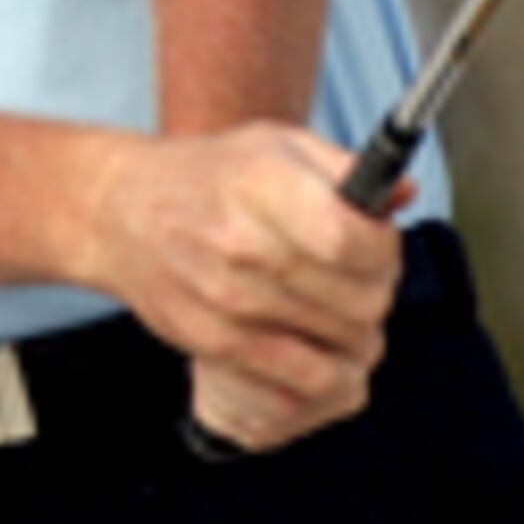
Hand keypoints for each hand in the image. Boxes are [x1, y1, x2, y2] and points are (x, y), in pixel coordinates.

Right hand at [83, 123, 403, 452]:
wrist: (120, 212)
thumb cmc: (210, 175)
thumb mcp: (275, 145)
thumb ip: (345, 168)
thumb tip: (403, 195)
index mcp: (262, 184)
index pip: (351, 239)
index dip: (384, 249)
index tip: (379, 243)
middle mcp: (242, 242)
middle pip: (359, 298)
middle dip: (379, 291)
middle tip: (364, 278)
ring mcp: (226, 299)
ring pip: (341, 343)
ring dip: (358, 332)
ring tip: (343, 310)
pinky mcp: (214, 343)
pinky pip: (302, 378)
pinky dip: (328, 369)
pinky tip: (322, 344)